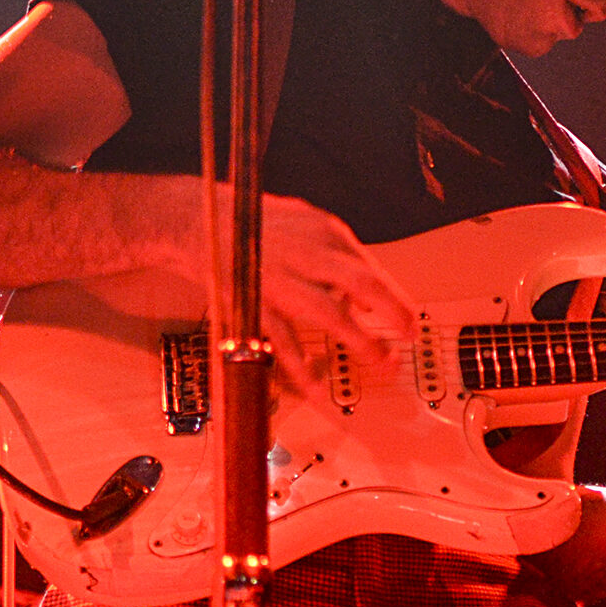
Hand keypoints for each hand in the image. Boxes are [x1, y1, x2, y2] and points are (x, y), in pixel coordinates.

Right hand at [256, 193, 416, 408]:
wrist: (197, 221)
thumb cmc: (256, 223)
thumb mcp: (305, 223)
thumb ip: (336, 255)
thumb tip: (363, 293)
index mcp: (322, 231)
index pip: (367, 266)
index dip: (392, 296)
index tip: (408, 321)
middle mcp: (304, 252)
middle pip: (358, 281)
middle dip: (390, 311)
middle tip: (408, 336)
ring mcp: (278, 278)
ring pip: (326, 312)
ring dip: (358, 340)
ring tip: (380, 362)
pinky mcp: (252, 302)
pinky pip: (281, 339)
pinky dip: (300, 365)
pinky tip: (317, 385)